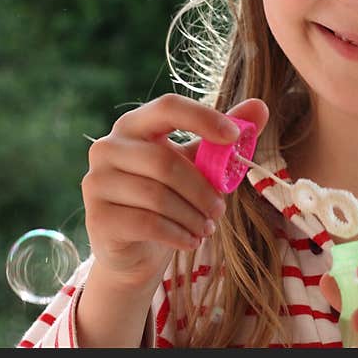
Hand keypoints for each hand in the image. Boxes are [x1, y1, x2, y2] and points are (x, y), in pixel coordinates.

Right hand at [82, 93, 268, 289]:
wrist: (135, 250)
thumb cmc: (169, 197)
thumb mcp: (197, 165)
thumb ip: (223, 137)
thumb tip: (260, 107)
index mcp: (134, 125)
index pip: (168, 107)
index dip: (203, 118)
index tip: (234, 137)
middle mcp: (107, 147)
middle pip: (165, 162)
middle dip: (202, 189)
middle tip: (221, 209)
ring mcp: (96, 181)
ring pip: (158, 196)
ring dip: (193, 216)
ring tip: (206, 228)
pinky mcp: (97, 217)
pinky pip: (148, 223)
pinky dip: (178, 234)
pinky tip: (190, 240)